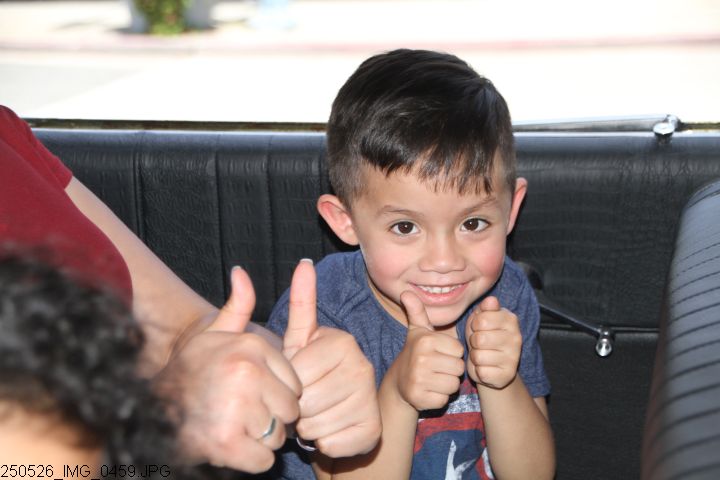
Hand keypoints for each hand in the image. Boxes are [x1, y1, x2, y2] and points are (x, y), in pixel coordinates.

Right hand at [157, 266, 300, 472]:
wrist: (147, 413)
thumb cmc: (188, 374)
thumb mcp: (211, 335)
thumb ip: (236, 306)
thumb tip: (241, 271)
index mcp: (249, 346)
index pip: (294, 382)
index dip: (275, 393)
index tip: (248, 393)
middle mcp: (247, 372)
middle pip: (290, 410)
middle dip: (271, 417)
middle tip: (240, 412)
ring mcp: (238, 407)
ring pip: (278, 435)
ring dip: (259, 438)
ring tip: (231, 425)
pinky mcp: (229, 443)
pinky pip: (265, 459)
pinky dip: (250, 459)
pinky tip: (228, 445)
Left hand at [283, 259, 381, 457]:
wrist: (336, 412)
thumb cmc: (311, 373)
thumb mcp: (299, 339)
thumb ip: (302, 301)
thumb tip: (304, 261)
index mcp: (342, 342)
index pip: (296, 374)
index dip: (287, 384)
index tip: (296, 380)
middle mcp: (362, 367)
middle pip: (306, 401)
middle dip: (296, 408)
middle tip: (303, 402)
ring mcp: (370, 399)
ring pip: (316, 426)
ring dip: (307, 427)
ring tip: (315, 415)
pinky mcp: (373, 430)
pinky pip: (331, 445)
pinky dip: (323, 444)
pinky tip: (330, 431)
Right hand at [393, 291, 464, 410]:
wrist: (398, 382)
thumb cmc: (415, 353)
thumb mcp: (417, 331)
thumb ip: (417, 311)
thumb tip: (406, 292)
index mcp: (426, 341)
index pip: (459, 351)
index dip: (452, 354)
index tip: (439, 354)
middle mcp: (421, 359)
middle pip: (458, 369)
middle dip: (451, 370)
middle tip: (436, 368)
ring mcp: (419, 380)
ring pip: (453, 385)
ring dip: (446, 384)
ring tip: (433, 378)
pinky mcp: (420, 399)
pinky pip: (444, 399)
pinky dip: (439, 397)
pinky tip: (429, 391)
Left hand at [465, 296, 521, 388]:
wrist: (492, 365)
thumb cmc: (483, 336)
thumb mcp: (481, 318)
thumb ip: (485, 308)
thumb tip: (491, 300)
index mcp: (511, 319)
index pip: (481, 320)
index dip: (474, 325)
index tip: (479, 328)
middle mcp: (516, 338)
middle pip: (479, 339)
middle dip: (473, 342)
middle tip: (480, 344)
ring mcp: (513, 358)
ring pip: (478, 356)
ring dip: (475, 357)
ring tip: (482, 354)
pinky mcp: (507, 375)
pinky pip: (481, 372)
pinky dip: (478, 370)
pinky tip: (486, 367)